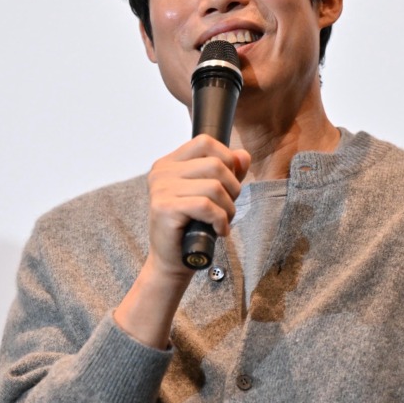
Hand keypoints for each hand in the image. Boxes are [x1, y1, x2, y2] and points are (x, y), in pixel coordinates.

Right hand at [145, 134, 251, 277]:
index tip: (230, 182)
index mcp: (169, 163)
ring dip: (228, 208)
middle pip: (215, 164)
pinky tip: (219, 231)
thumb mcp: (212, 194)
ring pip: (214, 186)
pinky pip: (206, 206)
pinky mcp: (164, 208)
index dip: (227, 158)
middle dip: (232, 188)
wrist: (173, 261)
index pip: (205, 142)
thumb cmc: (192, 227)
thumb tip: (243, 156)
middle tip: (228, 208)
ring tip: (223, 221)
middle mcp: (161, 172)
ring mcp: (160, 189)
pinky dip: (220, 220)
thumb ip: (228, 172)